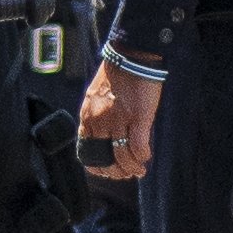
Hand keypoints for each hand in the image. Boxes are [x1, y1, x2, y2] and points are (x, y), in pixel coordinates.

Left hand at [77, 51, 163, 180]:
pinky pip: (138, 146)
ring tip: (139, 170)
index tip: (107, 172)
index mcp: (87, 116)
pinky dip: (142, 156)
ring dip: (132, 168)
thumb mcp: (96, 98)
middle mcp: (99, 120)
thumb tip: (105, 138)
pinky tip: (145, 158)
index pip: (87, 150)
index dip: (98, 166)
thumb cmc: (115, 77)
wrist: (130, 58)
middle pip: (105, 157)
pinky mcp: (137, 117)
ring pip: (122, 156)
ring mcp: (117, 120)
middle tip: (126, 174)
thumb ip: (97, 118)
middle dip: (116, 171)